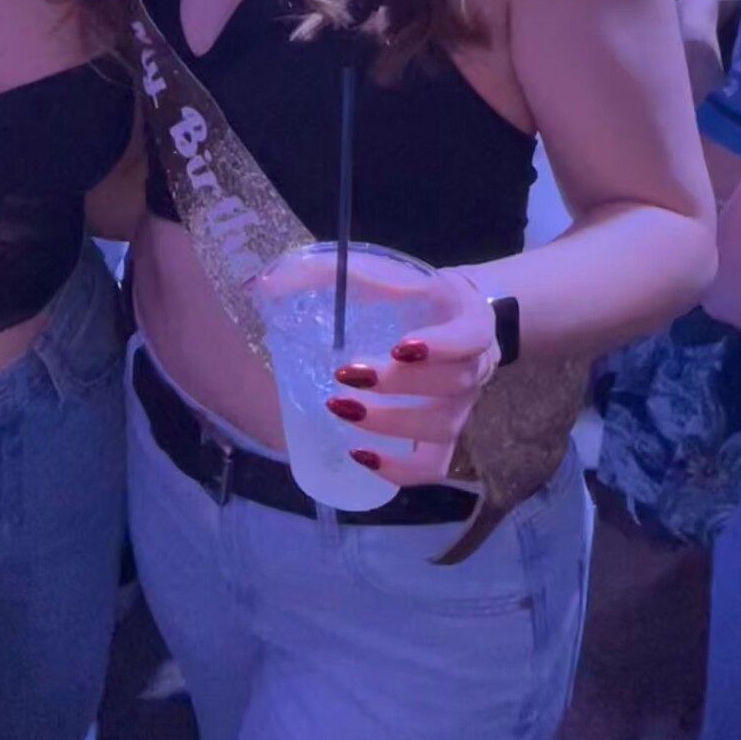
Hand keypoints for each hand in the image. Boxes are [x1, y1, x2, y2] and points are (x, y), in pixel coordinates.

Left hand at [325, 266, 498, 486]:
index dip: (443, 345)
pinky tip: (361, 456)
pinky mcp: (448, 434)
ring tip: (341, 409)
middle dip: (398, 385)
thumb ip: (330, 270)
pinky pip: (434, 466)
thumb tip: (264, 284)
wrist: (456, 315)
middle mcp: (476, 366)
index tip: (401, 346)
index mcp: (470, 319)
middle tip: (345, 374)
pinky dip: (401, 469)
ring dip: (391, 425)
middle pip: (450, 384)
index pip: (471, 336)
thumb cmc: (415, 293)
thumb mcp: (386, 270)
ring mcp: (464, 405)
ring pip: (440, 427)